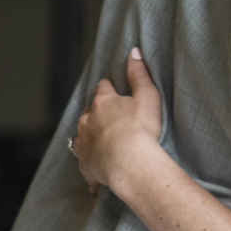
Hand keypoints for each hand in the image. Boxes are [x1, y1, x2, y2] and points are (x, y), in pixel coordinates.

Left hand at [73, 49, 164, 193]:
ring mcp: (84, 143)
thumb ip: (139, 74)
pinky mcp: (85, 164)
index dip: (108, 88)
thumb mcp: (147, 96)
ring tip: (102, 143)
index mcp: (103, 102)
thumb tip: (134, 51)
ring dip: (91, 137)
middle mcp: (88, 120)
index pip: (102, 88)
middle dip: (97, 113)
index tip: (113, 90)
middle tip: (110, 118)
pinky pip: (86, 165)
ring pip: (83, 136)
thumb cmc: (141, 129)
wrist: (130, 163)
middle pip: (89, 112)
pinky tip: (96, 179)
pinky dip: (91, 167)